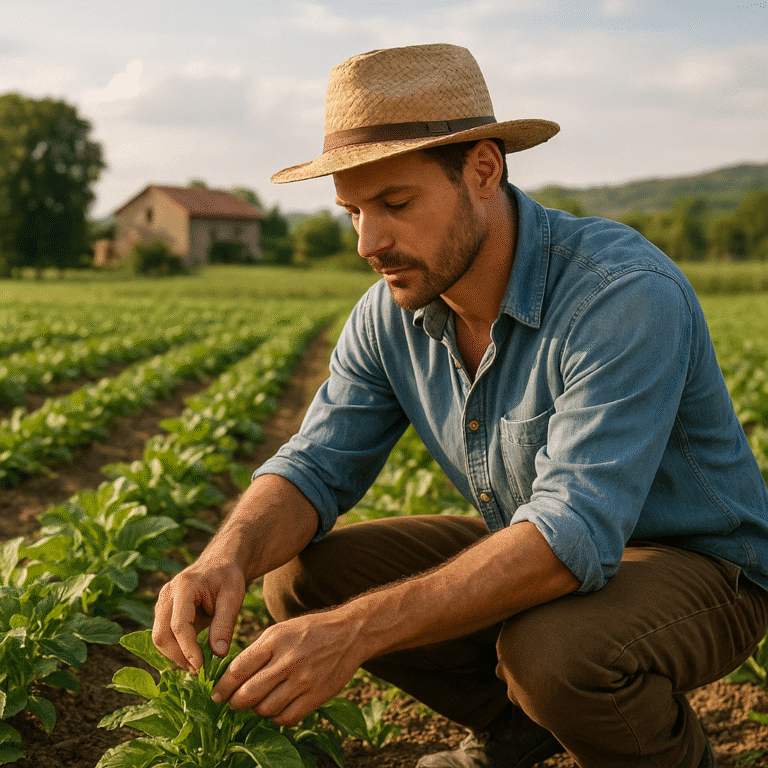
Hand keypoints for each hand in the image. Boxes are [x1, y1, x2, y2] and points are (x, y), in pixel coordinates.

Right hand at [152, 557, 245, 671]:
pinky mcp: (163, 611)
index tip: (200, 667)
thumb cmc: (228, 578)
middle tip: (199, 670)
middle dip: (178, 656)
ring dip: (175, 654)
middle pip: (161, 633)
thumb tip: (218, 654)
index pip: (179, 625)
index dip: (187, 649)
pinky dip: (175, 648)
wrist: (220, 563)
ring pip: (159, 636)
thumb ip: (225, 624)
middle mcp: (167, 594)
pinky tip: (191, 656)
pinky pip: (163, 634)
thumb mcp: (233, 597)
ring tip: (197, 665)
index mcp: (184, 587)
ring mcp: (162, 602)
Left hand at [211, 610, 363, 725]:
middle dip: (235, 702)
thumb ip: (258, 651)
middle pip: (248, 694)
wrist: (349, 633)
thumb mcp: (281, 630)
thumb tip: (231, 677)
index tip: (217, 694)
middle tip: (234, 702)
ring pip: (265, 709)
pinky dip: (276, 717)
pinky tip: (277, 707)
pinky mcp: (317, 695)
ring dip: (257, 709)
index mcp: (275, 640)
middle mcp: (288, 660)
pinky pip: (286, 718)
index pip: (238, 669)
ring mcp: (303, 680)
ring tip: (259, 701)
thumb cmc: (310, 631)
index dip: (223, 686)